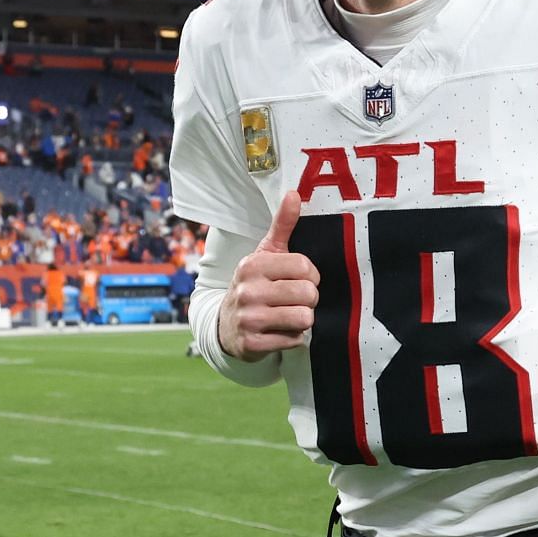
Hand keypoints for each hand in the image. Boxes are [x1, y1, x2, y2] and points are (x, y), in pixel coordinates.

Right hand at [217, 192, 319, 360]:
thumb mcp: (265, 254)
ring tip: (289, 314)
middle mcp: (247, 290)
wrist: (226, 326)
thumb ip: (282, 225)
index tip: (301, 279)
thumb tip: (294, 193)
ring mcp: (248, 318)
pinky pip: (294, 339)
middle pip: (308, 294)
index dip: (311, 275)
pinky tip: (279, 330)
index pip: (305, 266)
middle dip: (309, 299)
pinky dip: (292, 337)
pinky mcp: (251, 344)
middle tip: (296, 300)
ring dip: (302, 319)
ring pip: (304, 318)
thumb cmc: (255, 284)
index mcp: (253, 265)